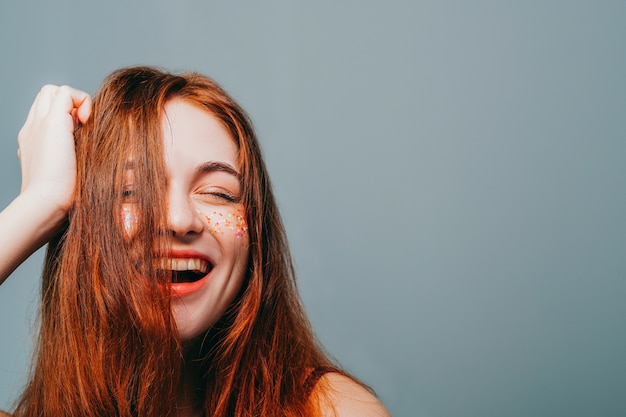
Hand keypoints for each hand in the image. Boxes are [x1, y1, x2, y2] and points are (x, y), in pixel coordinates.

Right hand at [17, 85, 91, 214]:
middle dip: (68, 106)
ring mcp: (38, 124)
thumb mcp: (69, 174)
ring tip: (85, 126)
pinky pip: (65, 92)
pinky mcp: (51, 122)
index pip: (46, 114)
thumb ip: (76, 159)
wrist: (46, 203)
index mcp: (34, 142)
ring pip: (52, 91)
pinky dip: (81, 100)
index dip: (67, 116)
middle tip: (84, 129)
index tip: (82, 136)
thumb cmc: (63, 198)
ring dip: (74, 102)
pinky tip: (88, 122)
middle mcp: (32, 129)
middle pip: (47, 98)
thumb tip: (99, 154)